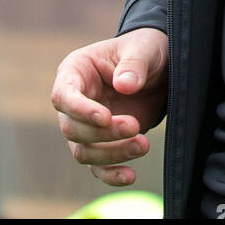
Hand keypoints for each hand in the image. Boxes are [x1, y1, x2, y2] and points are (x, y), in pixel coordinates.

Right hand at [51, 28, 167, 187]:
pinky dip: (111, 174)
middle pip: (72, 128)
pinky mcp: (102, 143)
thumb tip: (124, 85)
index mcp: (76, 71)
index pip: (63, 95)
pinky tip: (130, 175)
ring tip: (143, 145)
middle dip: (103, 133)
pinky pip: (97, 167)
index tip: (105, 117)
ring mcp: (86, 125)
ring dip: (111, 153)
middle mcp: (74, 101)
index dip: (80, 110)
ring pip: (83, 151)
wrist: (160, 68)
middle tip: (135, 126)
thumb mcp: (144, 49)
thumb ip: (134, 65)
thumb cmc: (145, 50)